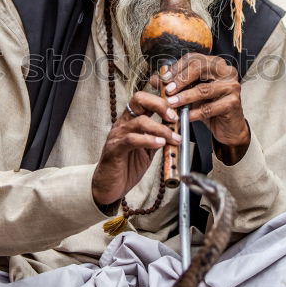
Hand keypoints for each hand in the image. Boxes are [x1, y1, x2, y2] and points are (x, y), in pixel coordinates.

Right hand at [91, 91, 180, 207]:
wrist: (108, 187)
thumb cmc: (126, 167)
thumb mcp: (148, 151)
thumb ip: (158, 139)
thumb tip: (176, 132)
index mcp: (130, 121)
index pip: (143, 99)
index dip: (161, 99)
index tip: (176, 110)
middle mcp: (123, 124)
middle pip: (139, 100)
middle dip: (160, 105)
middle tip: (173, 118)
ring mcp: (117, 135)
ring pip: (139, 121)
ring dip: (161, 129)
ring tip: (173, 138)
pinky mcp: (114, 149)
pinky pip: (132, 139)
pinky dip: (149, 140)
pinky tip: (160, 144)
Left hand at [150, 54, 249, 162]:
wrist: (228, 127)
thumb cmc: (210, 106)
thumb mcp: (191, 93)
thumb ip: (175, 85)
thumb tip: (155, 79)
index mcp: (216, 64)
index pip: (193, 59)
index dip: (177, 68)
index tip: (164, 79)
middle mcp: (226, 71)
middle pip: (200, 68)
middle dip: (180, 79)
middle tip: (167, 90)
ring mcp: (232, 86)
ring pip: (204, 89)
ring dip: (185, 97)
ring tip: (172, 103)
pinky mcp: (234, 103)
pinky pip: (209, 108)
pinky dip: (195, 113)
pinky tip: (185, 116)